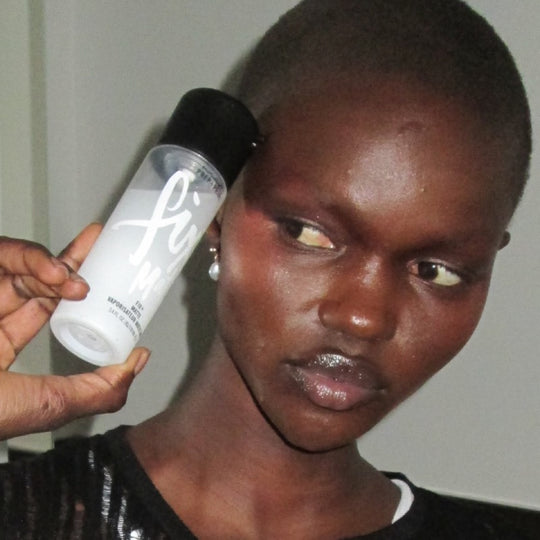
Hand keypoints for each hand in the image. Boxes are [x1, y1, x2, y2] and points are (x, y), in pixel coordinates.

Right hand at [0, 224, 149, 439]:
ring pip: (19, 263)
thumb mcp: (52, 404)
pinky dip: (30, 258)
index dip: (75, 290)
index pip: (43, 307)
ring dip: (56, 265)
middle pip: (35, 278)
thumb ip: (100, 388)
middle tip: (105, 254)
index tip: (110, 278)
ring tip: (77, 279)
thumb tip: (140, 359)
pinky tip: (56, 270)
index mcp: (0, 348)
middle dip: (74, 264)